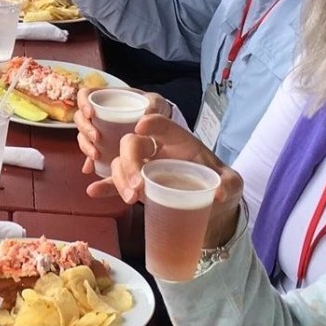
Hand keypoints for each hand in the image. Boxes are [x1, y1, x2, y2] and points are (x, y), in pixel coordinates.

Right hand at [73, 85, 172, 179]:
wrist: (160, 125)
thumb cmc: (153, 107)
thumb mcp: (155, 102)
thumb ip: (153, 106)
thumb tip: (146, 116)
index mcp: (105, 97)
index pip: (84, 95)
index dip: (83, 103)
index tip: (91, 113)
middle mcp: (97, 113)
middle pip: (80, 118)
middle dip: (84, 129)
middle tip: (96, 138)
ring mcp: (98, 130)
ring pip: (82, 136)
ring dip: (85, 146)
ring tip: (96, 155)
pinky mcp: (102, 147)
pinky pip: (91, 153)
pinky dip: (89, 162)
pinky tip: (91, 169)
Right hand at [98, 113, 244, 248]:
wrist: (211, 203)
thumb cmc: (220, 184)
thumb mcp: (231, 184)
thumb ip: (228, 185)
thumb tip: (216, 193)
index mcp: (178, 140)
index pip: (162, 124)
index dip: (151, 122)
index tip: (141, 127)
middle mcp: (157, 149)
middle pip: (132, 143)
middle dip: (129, 160)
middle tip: (136, 185)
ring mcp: (144, 166)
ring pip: (120, 161)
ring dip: (118, 176)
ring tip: (130, 199)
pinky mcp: (137, 184)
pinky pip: (116, 182)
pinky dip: (105, 186)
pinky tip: (94, 191)